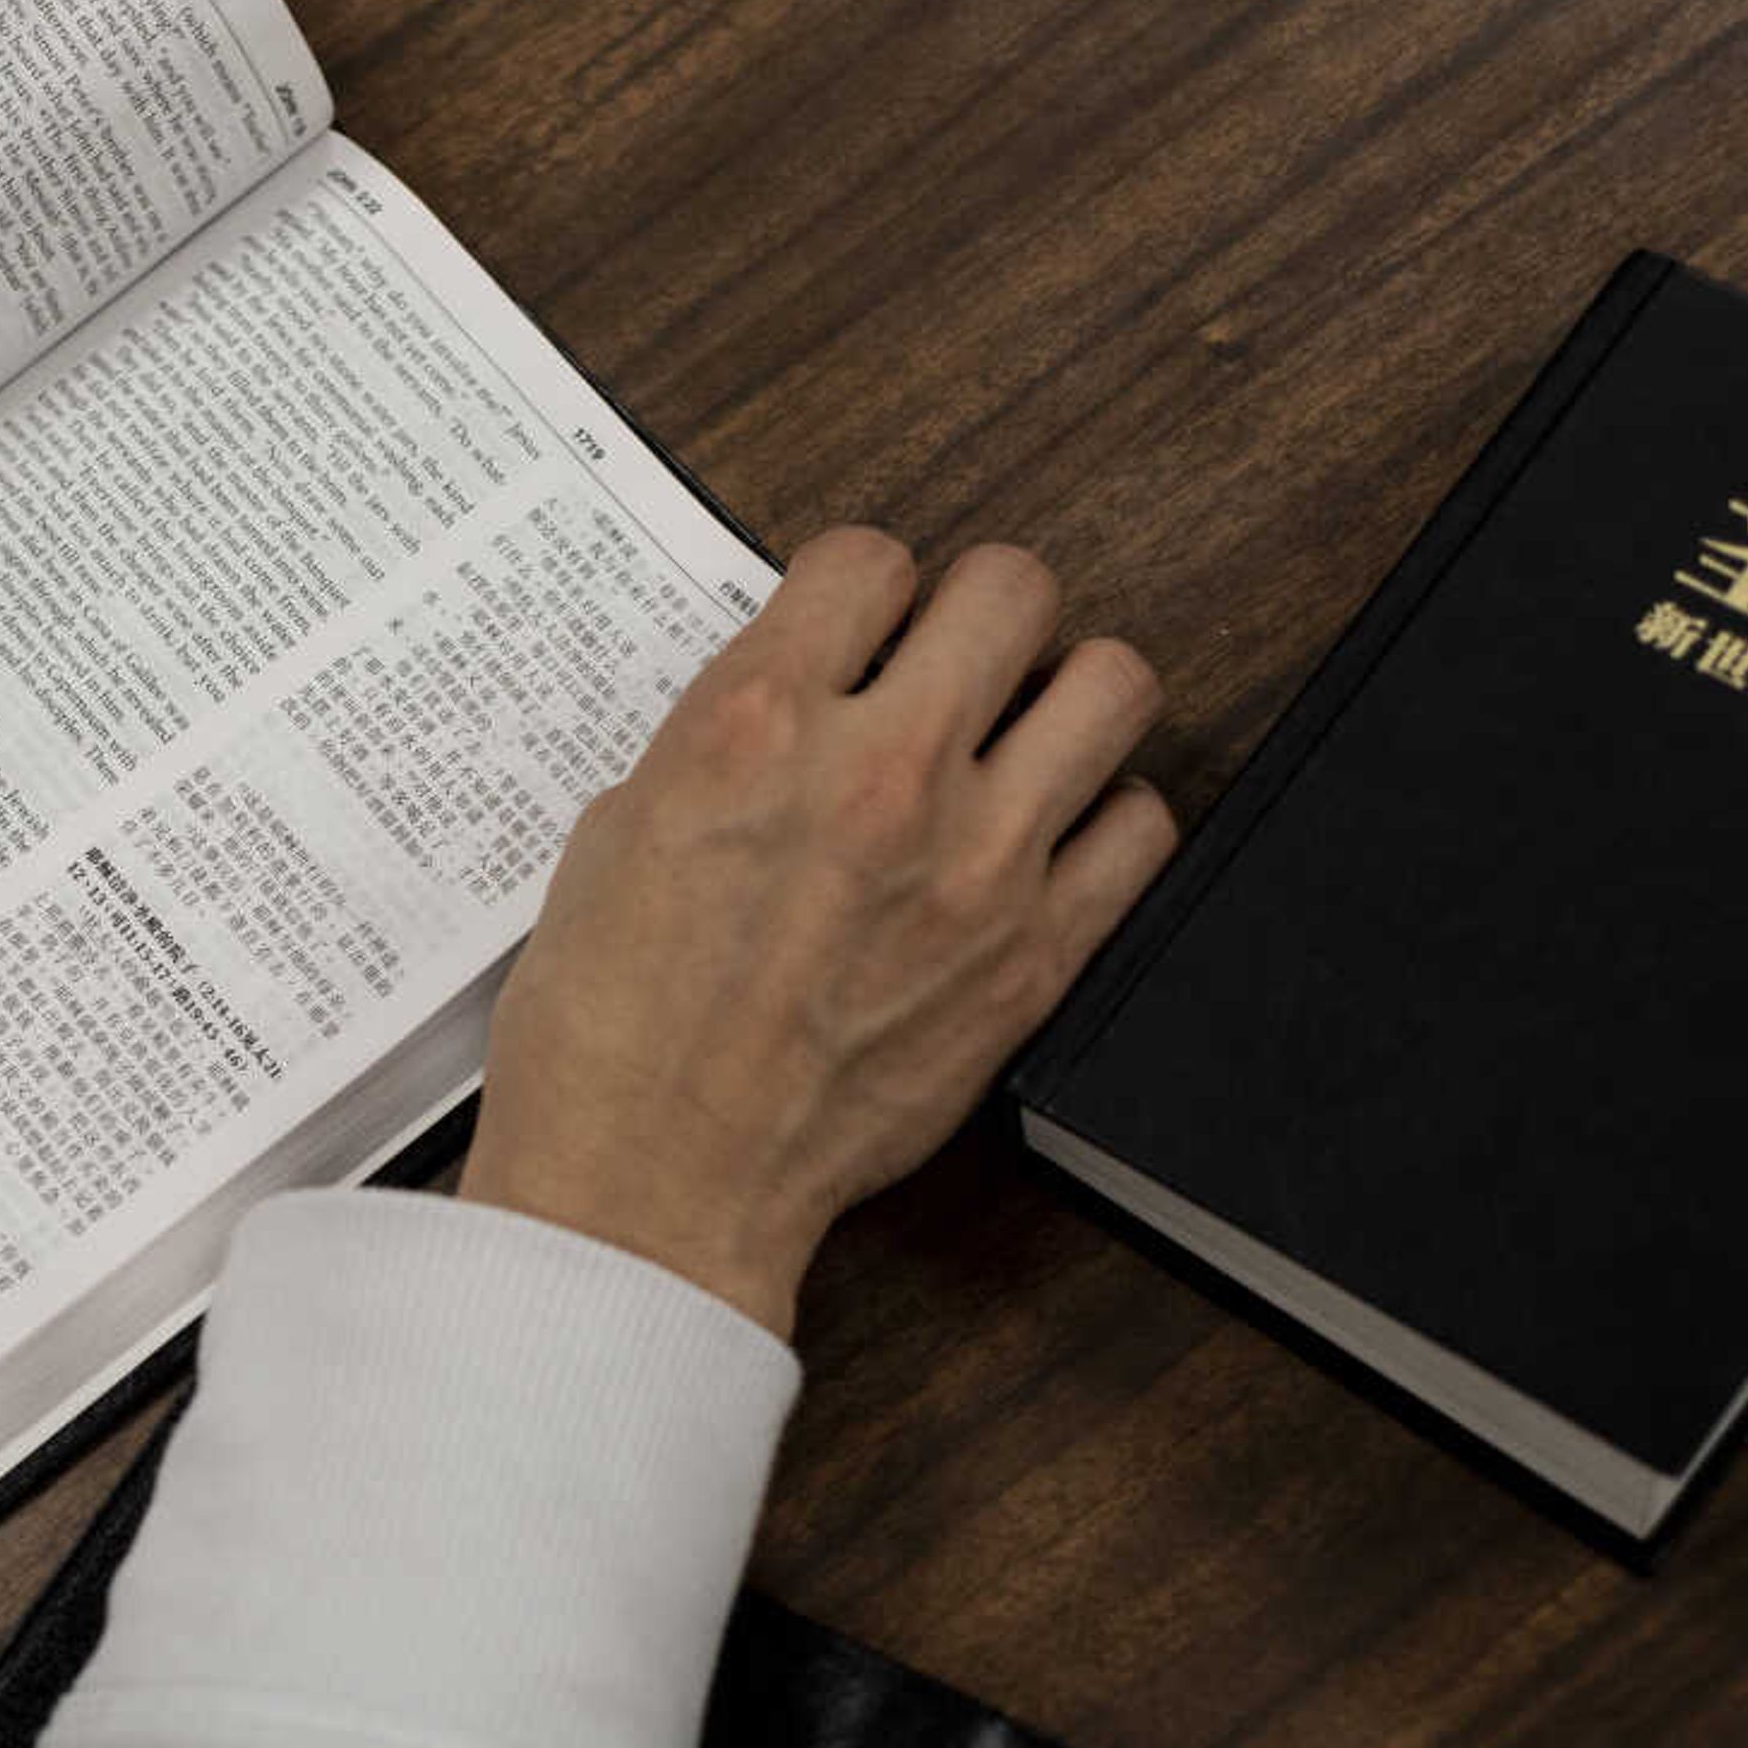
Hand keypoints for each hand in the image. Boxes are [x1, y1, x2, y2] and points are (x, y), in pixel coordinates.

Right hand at [461, 529, 1176, 1336]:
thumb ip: (717, 745)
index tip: (853, 634)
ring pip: (1111, 684)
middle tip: (946, 672)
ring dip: (1063, 698)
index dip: (860, 592)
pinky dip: (1102, 823)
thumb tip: (792, 706)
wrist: (651, 1188)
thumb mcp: (615, 838)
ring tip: (1018, 743)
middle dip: (974, 618)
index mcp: (752, 728)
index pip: (867, 558)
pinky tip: (1044, 847)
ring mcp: (974, 863)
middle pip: (1010, 587)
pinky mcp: (1033, 956)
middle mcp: (878, 772)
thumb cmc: (606, 1034)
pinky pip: (1141, 828)